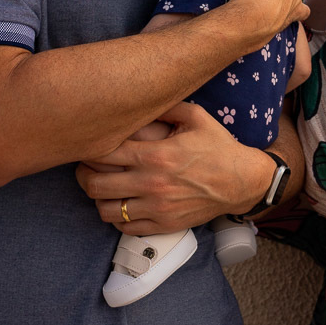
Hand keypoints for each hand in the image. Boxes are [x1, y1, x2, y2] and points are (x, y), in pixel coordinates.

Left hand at [75, 101, 272, 235]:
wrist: (242, 181)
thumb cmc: (218, 147)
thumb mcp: (196, 117)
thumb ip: (166, 106)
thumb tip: (141, 96)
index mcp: (156, 155)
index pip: (104, 154)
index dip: (89, 150)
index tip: (89, 146)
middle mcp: (152, 184)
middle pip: (96, 185)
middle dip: (84, 175)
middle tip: (86, 168)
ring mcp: (156, 208)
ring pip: (106, 210)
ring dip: (99, 198)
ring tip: (102, 187)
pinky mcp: (163, 225)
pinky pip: (125, 228)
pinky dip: (116, 217)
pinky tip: (121, 204)